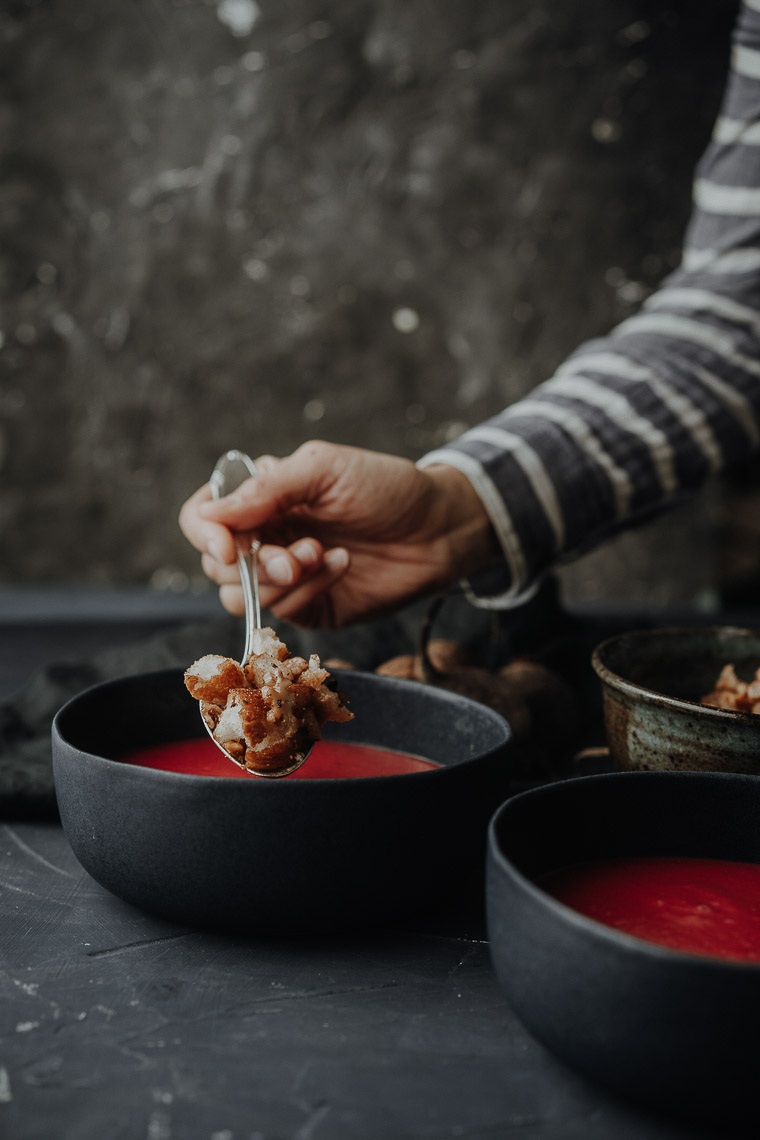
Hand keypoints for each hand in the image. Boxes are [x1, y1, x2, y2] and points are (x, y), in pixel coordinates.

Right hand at [179, 440, 499, 627]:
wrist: (439, 528)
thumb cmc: (385, 488)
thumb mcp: (324, 470)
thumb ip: (266, 489)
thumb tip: (211, 513)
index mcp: (260, 497)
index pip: (202, 516)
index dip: (204, 534)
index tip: (228, 549)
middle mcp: (264, 536)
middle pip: (214, 564)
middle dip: (252, 564)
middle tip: (300, 555)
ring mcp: (284, 575)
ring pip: (240, 597)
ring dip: (279, 581)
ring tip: (324, 554)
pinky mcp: (309, 606)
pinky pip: (283, 613)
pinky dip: (309, 591)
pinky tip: (342, 565)